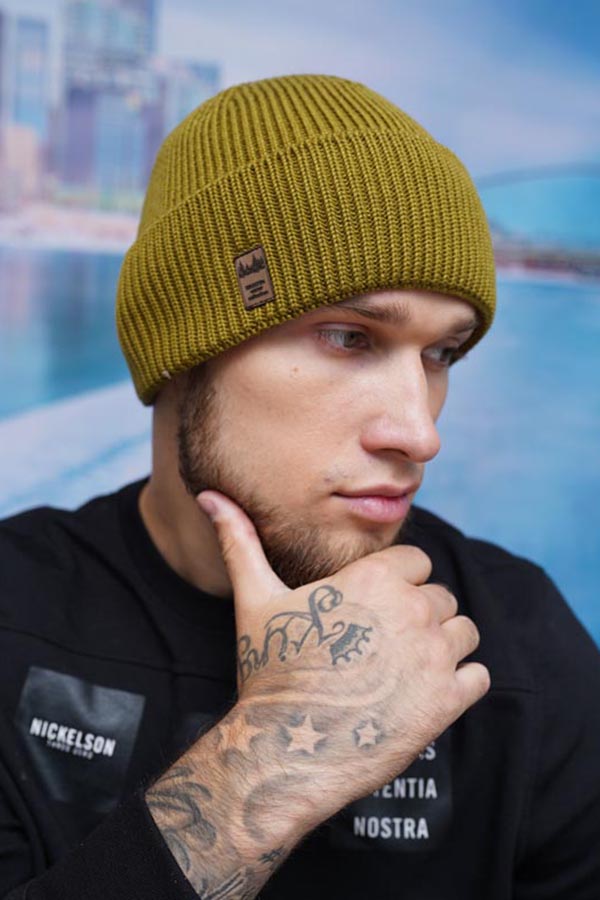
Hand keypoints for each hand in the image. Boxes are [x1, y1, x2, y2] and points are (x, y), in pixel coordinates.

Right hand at [197, 490, 489, 823]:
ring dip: (443, 647)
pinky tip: (422, 694)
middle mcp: (412, 608)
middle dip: (418, 616)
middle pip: (441, 596)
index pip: (417, 561)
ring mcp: (434, 655)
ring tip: (403, 669)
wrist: (284, 749)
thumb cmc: (269, 670)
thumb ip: (240, 541)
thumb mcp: (254, 599)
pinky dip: (459, 684)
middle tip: (381, 647)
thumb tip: (208, 496)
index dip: (396, 583)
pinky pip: (478, 676)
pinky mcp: (448, 701)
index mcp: (376, 577)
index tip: (371, 611)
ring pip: (465, 632)